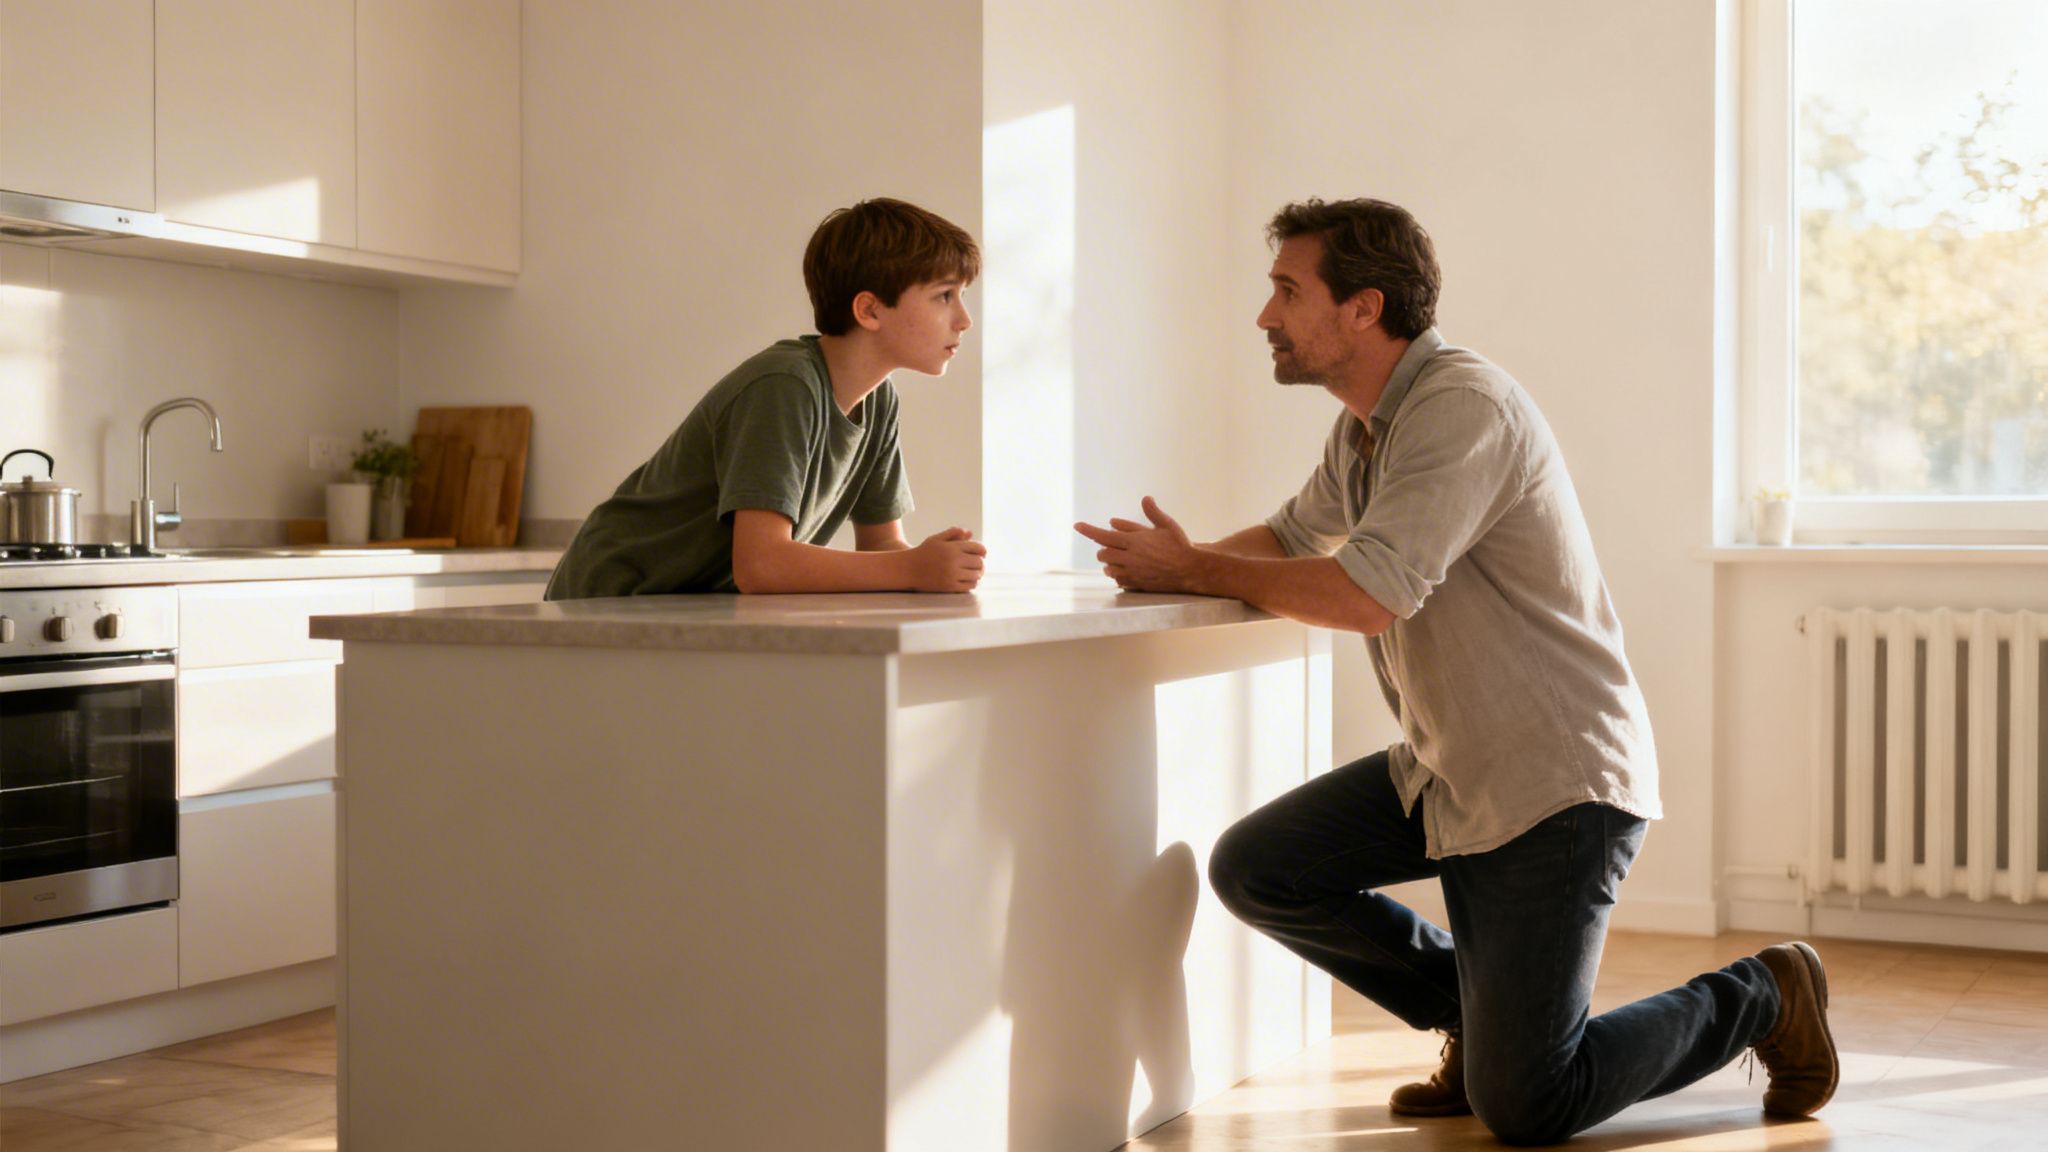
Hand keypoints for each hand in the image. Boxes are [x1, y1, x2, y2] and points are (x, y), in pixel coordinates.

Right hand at [909, 526, 985, 591]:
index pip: (978, 548)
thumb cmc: (923, 553)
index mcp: (952, 547)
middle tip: (980, 565)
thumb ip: (953, 533)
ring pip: (976, 575)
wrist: (908, 569)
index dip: (983, 551)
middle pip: (979, 562)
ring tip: (976, 573)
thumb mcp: (936, 539)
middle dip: (981, 563)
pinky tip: (969, 580)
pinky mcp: (950, 586)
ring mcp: (952, 574)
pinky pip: (969, 586)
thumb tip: (970, 532)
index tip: (982, 554)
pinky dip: (973, 583)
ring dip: (978, 574)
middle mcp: (954, 560)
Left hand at [1073, 497, 1200, 591]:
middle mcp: (1129, 558)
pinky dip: (1118, 576)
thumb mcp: (1167, 524)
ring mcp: (1132, 572)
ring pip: (1109, 569)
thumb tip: (1145, 498)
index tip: (1077, 525)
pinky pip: (1119, 581)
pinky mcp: (1137, 584)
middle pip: (1103, 554)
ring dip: (1110, 563)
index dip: (1088, 530)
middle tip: (1111, 546)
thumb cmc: (1180, 545)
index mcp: (1134, 541)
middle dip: (1103, 549)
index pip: (1103, 535)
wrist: (1190, 569)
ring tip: (1119, 559)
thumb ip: (1152, 512)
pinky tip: (1126, 571)